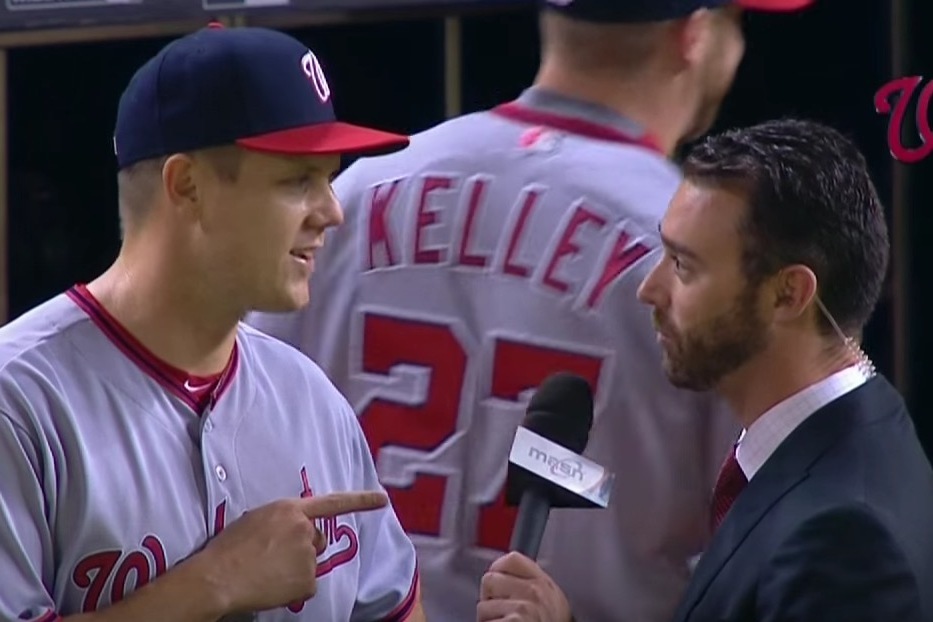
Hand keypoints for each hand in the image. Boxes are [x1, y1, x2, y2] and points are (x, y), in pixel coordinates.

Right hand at [197, 492, 386, 613]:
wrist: (219, 577)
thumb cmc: (230, 547)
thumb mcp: (257, 518)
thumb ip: (284, 518)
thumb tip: (294, 527)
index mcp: (291, 510)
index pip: (333, 502)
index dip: (361, 500)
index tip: (383, 500)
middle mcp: (306, 529)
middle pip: (318, 539)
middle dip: (304, 546)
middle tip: (273, 555)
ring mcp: (308, 555)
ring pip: (311, 562)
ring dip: (296, 566)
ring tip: (267, 570)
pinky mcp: (308, 580)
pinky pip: (306, 583)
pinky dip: (293, 586)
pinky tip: (272, 583)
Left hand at [477, 552, 572, 621]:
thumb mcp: (550, 600)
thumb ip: (531, 583)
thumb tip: (503, 575)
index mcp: (543, 583)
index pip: (511, 559)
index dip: (498, 570)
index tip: (498, 585)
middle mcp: (535, 591)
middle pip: (490, 579)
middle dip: (490, 598)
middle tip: (502, 614)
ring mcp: (523, 608)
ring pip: (482, 606)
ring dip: (488, 620)